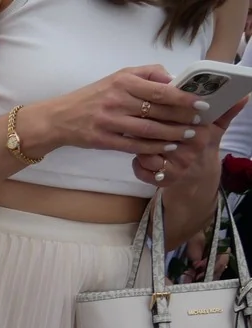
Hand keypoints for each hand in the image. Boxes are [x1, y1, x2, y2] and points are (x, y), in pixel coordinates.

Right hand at [44, 66, 204, 154]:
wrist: (59, 118)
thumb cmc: (93, 96)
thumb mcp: (117, 77)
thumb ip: (146, 74)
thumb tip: (173, 79)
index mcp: (124, 82)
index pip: (161, 90)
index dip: (183, 98)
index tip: (200, 103)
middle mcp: (117, 100)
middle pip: (158, 111)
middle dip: (182, 118)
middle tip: (198, 122)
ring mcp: (109, 121)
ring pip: (148, 130)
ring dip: (171, 135)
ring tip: (186, 136)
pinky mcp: (103, 139)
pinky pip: (133, 145)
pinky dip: (152, 147)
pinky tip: (166, 147)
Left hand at [133, 100, 247, 188]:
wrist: (198, 175)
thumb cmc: (203, 144)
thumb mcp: (216, 127)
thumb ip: (225, 110)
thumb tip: (245, 95)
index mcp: (200, 134)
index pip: (176, 119)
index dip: (161, 110)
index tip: (151, 103)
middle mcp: (188, 152)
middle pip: (158, 136)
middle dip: (146, 127)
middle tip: (137, 118)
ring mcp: (175, 168)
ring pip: (147, 153)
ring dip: (139, 146)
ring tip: (136, 137)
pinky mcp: (162, 181)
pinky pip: (142, 171)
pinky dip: (137, 164)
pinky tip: (138, 157)